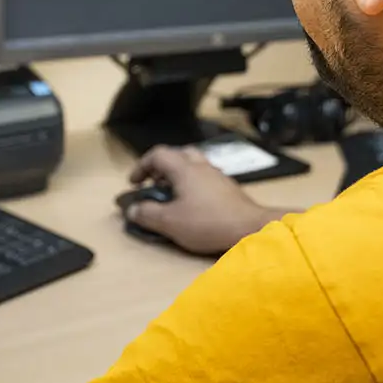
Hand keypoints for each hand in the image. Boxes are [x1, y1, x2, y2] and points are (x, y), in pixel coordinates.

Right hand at [125, 146, 288, 256]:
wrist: (250, 228)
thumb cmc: (207, 222)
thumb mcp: (170, 222)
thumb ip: (148, 214)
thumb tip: (132, 209)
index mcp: (184, 168)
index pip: (157, 154)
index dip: (141, 166)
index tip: (134, 183)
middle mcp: (201, 166)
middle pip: (177, 154)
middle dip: (161, 167)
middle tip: (154, 184)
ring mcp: (217, 176)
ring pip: (193, 165)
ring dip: (178, 176)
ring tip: (172, 196)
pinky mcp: (228, 189)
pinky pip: (205, 178)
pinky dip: (193, 185)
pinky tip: (193, 206)